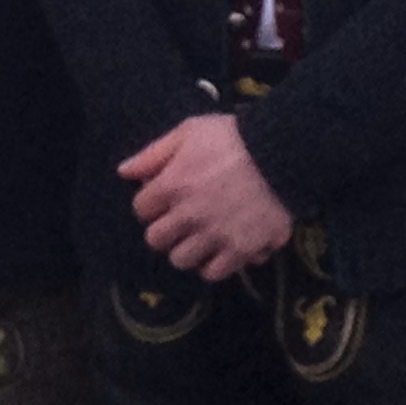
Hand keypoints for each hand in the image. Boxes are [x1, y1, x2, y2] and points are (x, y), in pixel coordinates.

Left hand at [121, 114, 291, 280]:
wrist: (282, 153)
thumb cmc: (232, 137)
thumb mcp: (189, 131)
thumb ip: (153, 154)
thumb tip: (124, 172)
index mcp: (171, 186)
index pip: (141, 209)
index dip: (151, 203)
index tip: (165, 197)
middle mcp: (187, 216)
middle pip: (156, 239)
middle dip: (165, 229)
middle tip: (180, 219)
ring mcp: (213, 236)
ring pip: (181, 260)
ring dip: (187, 249)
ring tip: (200, 237)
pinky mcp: (240, 250)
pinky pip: (214, 272)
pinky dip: (215, 264)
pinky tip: (222, 248)